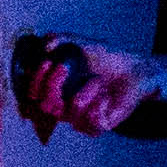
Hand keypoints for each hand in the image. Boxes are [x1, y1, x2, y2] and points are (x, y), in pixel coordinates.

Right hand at [26, 38, 161, 139]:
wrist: (133, 70)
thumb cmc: (103, 58)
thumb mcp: (81, 43)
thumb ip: (61, 40)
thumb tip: (46, 44)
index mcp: (55, 91)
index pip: (34, 94)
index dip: (36, 81)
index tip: (47, 62)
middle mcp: (63, 107)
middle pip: (46, 106)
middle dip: (53, 86)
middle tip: (65, 67)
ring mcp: (80, 119)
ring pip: (72, 110)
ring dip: (87, 89)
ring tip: (98, 80)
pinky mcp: (97, 126)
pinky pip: (93, 122)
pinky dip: (100, 103)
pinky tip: (106, 97)